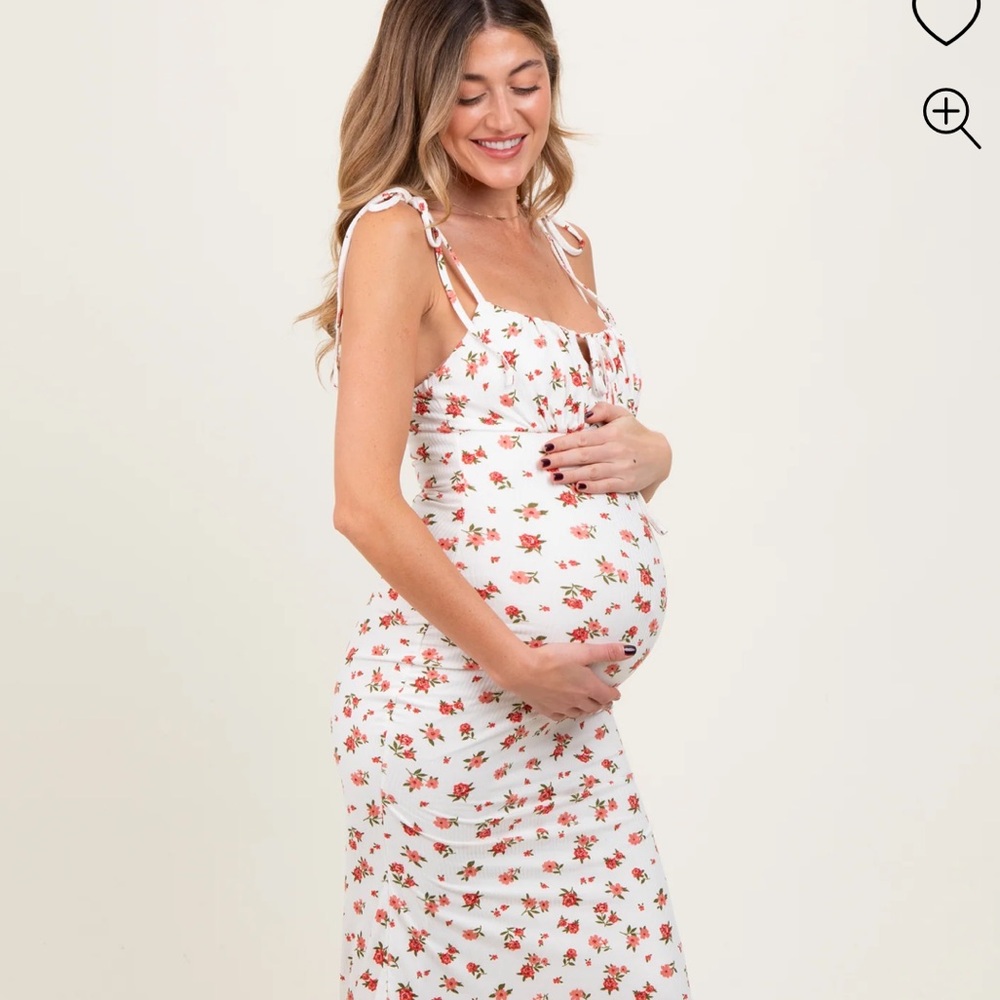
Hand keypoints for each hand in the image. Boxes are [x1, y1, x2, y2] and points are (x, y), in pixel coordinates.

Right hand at [490, 641, 635, 720]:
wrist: (522, 670)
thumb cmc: (552, 658)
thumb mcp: (582, 651)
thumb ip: (606, 652)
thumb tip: (629, 651)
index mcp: (588, 687)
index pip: (608, 696)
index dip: (613, 694)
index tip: (615, 692)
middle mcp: (577, 701)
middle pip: (595, 706)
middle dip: (601, 702)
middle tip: (603, 698)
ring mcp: (561, 707)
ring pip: (579, 713)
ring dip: (586, 708)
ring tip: (587, 704)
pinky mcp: (546, 710)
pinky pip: (562, 716)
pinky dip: (568, 713)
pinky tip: (566, 709)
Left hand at [540, 402, 671, 497]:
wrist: (661, 455)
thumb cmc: (636, 434)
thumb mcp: (623, 415)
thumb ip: (604, 409)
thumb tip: (586, 413)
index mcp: (611, 434)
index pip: (581, 439)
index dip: (562, 443)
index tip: (546, 447)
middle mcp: (615, 451)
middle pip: (582, 456)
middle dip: (560, 460)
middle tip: (542, 464)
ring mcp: (621, 468)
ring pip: (591, 472)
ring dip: (570, 475)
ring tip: (553, 477)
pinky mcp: (626, 483)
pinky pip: (605, 486)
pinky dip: (591, 487)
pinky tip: (577, 487)